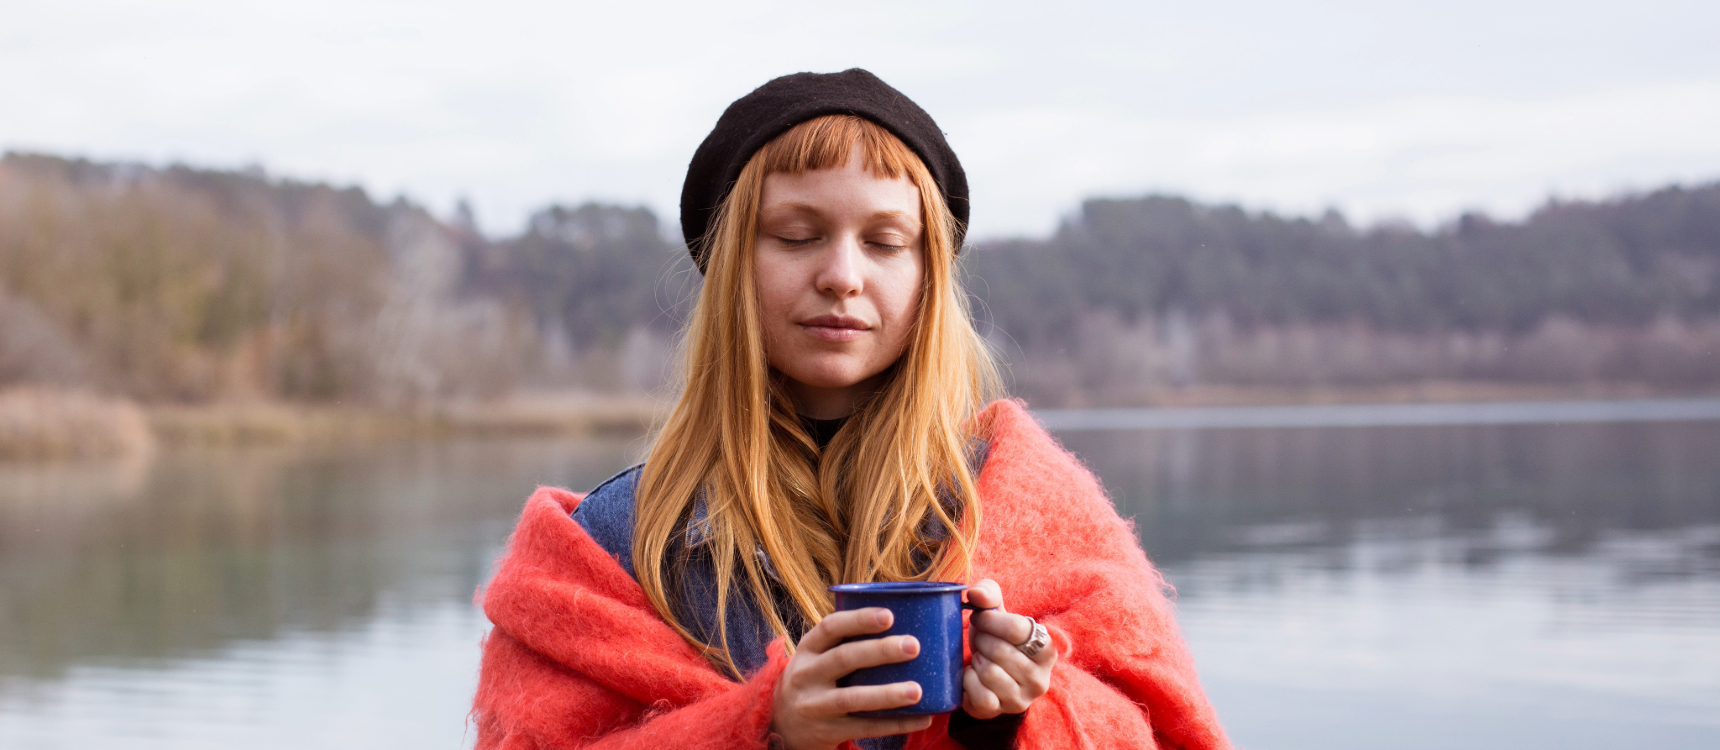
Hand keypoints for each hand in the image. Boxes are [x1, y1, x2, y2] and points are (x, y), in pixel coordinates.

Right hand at [771, 607, 935, 749]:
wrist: (781, 723)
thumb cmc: (814, 679)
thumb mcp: (816, 656)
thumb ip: (846, 642)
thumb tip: (906, 623)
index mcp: (808, 649)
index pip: (830, 627)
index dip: (859, 619)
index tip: (889, 615)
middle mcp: (807, 674)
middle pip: (844, 658)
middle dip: (880, 651)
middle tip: (913, 646)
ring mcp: (815, 705)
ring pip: (852, 698)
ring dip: (887, 694)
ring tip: (917, 690)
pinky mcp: (827, 731)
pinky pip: (864, 727)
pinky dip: (894, 724)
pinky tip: (920, 719)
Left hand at [962, 579, 1056, 718]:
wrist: (987, 673)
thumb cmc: (994, 637)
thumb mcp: (996, 613)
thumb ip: (989, 593)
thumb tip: (976, 594)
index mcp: (1047, 650)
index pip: (1018, 629)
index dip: (990, 620)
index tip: (981, 619)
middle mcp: (1040, 679)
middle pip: (1000, 651)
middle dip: (982, 640)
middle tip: (980, 640)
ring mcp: (1021, 699)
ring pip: (990, 673)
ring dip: (976, 660)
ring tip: (979, 657)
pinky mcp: (1000, 712)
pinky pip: (980, 696)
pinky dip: (968, 681)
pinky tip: (971, 675)